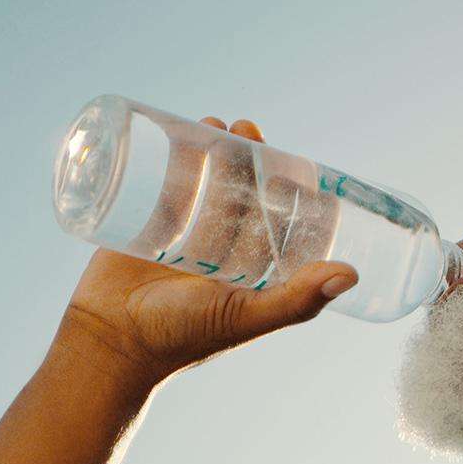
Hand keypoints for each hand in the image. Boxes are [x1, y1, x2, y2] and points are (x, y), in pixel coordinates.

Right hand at [58, 116, 357, 384]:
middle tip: (248, 129)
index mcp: (251, 274)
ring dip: (215, 152)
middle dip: (249, 161)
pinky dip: (175, 159)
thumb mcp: (245, 316)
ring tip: (216, 123)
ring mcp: (184, 238)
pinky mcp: (148, 227)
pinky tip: (180, 130)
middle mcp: (221, 255)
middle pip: (242, 196)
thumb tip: (352, 274)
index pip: (278, 225)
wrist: (110, 341)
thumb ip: (296, 300)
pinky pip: (166, 186)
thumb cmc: (182, 336)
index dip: (288, 193)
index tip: (291, 163)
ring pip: (206, 185)